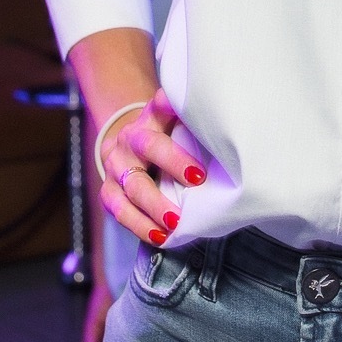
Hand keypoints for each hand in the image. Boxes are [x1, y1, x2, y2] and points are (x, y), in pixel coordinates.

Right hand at [99, 87, 206, 246]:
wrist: (128, 146)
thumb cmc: (166, 138)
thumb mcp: (179, 124)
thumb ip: (197, 126)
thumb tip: (233, 130)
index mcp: (153, 116)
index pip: (163, 105)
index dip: (174, 108)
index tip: (197, 118)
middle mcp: (131, 136)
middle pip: (149, 146)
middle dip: (173, 164)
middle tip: (197, 181)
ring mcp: (116, 164)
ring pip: (132, 185)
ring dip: (155, 205)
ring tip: (175, 222)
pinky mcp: (108, 189)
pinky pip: (119, 209)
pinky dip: (139, 225)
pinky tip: (159, 236)